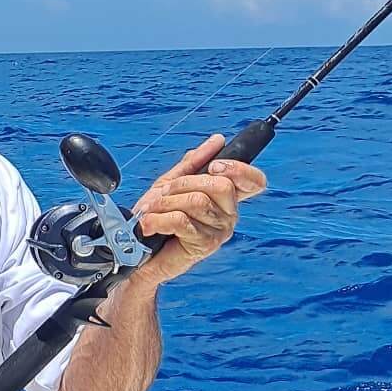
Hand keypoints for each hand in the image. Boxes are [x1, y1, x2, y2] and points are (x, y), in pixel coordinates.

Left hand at [130, 134, 266, 285]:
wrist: (136, 249)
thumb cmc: (157, 216)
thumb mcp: (171, 183)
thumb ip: (194, 162)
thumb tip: (218, 140)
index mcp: (226, 197)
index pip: (255, 181)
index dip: (240, 169)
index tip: (215, 165)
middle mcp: (229, 213)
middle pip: (220, 185)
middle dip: (183, 184)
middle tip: (163, 195)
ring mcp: (219, 231)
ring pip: (197, 201)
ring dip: (165, 203)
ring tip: (152, 211)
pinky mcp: (205, 245)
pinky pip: (182, 220)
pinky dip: (158, 219)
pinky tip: (151, 225)